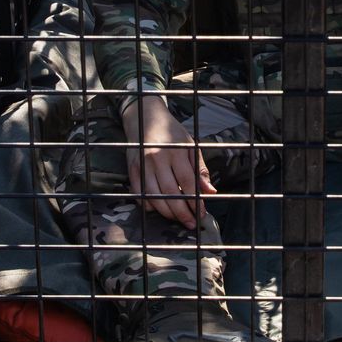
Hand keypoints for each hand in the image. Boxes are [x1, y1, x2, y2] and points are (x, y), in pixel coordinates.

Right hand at [121, 94, 215, 227]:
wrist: (145, 118)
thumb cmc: (172, 134)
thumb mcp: (190, 146)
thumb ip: (200, 170)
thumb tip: (211, 192)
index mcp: (175, 152)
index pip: (187, 182)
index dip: (195, 200)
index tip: (201, 213)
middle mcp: (157, 158)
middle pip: (170, 192)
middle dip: (182, 212)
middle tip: (190, 223)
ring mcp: (142, 164)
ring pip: (154, 196)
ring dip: (166, 212)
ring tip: (177, 219)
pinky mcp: (131, 169)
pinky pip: (139, 193)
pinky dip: (148, 205)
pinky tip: (159, 210)